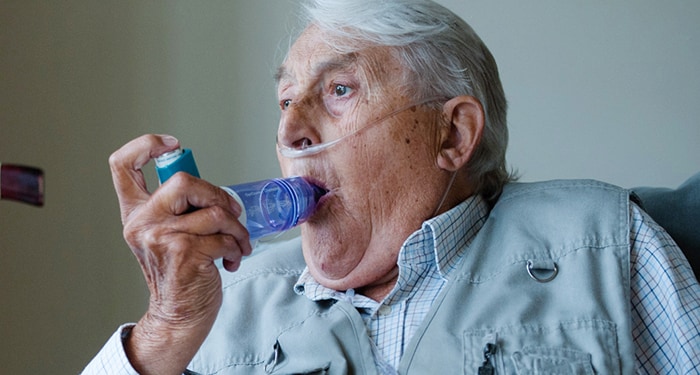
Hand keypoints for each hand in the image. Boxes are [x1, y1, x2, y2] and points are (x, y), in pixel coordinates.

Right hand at [109, 134, 251, 373]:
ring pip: (214, 211)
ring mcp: (161, 237)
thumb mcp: (167, 236)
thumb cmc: (181, 273)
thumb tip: (213, 192)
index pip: (122, 165)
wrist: (179, 315)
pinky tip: (233, 259)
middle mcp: (142, 223)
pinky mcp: (184, 252)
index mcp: (135, 213)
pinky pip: (224, 236)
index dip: (145, 144)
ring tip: (239, 243)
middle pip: (183, 180)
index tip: (173, 144)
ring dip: (237, 228)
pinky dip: (237, 246)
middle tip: (231, 213)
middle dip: (217, 194)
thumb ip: (177, 209)